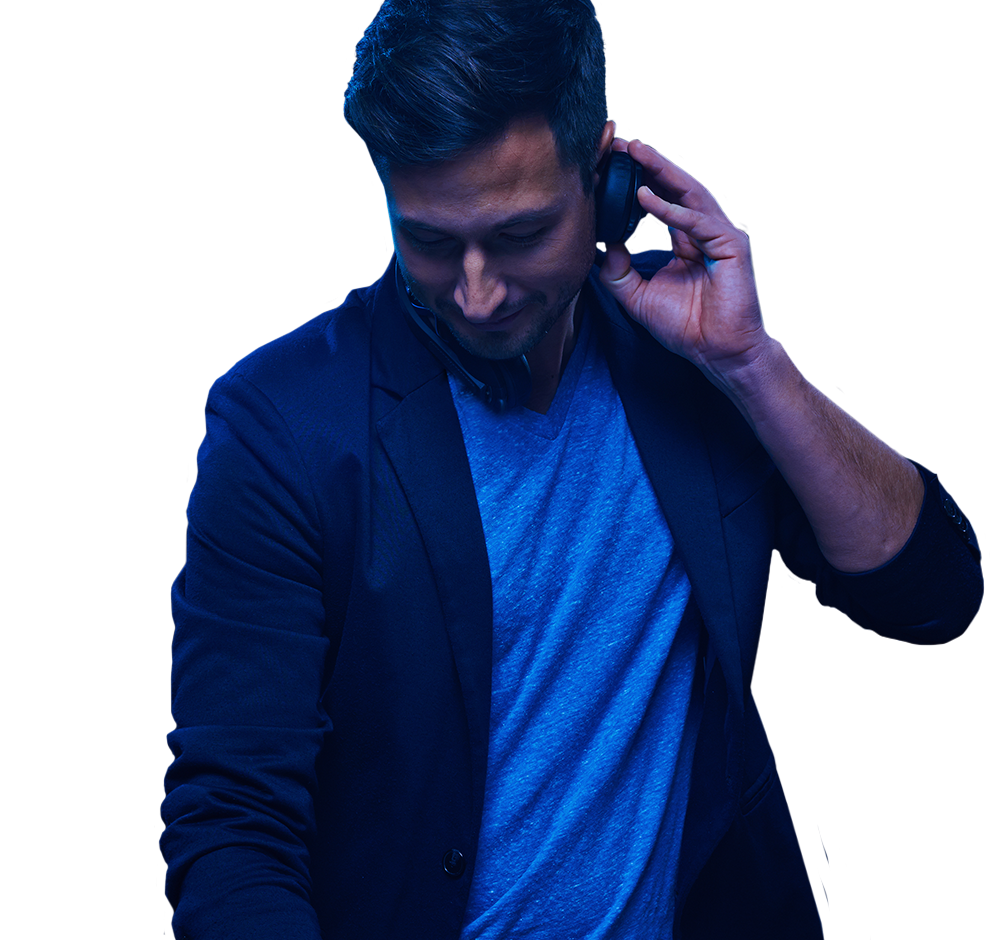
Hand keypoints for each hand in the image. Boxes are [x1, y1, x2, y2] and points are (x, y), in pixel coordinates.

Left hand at [598, 138, 772, 381]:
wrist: (717, 352)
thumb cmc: (687, 327)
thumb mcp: (638, 298)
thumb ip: (619, 273)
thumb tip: (605, 247)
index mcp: (686, 240)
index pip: (662, 201)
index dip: (640, 181)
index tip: (611, 168)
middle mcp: (704, 232)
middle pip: (677, 188)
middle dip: (650, 164)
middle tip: (621, 145)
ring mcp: (720, 236)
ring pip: (690, 194)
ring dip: (660, 173)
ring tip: (634, 156)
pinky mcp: (731, 246)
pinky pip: (696, 222)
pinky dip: (671, 210)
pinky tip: (646, 199)